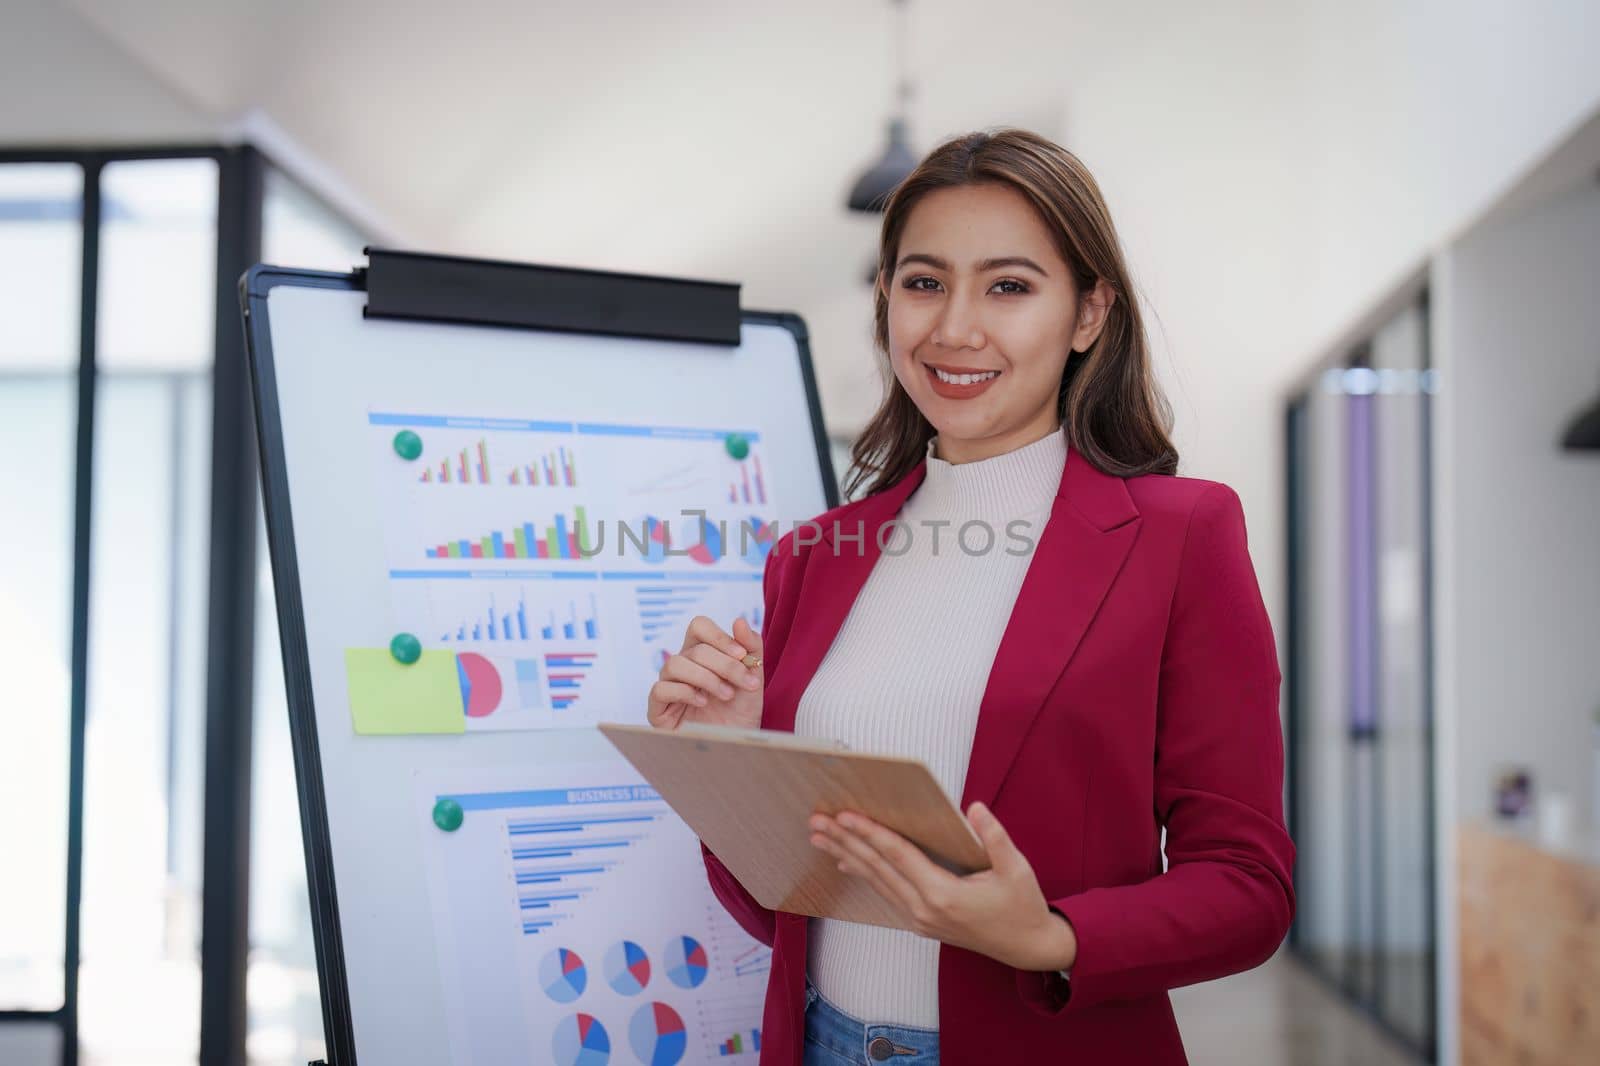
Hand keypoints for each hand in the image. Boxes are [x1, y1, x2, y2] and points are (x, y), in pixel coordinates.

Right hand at [647, 615, 763, 730]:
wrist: (737, 746)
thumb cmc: (741, 712)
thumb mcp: (754, 678)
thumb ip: (751, 648)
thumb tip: (740, 620)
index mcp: (702, 653)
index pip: (699, 627)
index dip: (719, 636)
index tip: (742, 655)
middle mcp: (683, 666)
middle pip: (695, 649)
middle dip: (725, 665)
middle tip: (746, 683)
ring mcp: (669, 685)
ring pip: (674, 664)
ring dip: (706, 678)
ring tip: (727, 695)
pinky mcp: (658, 708)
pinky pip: (661, 689)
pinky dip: (685, 692)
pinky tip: (703, 703)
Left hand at [808, 801, 1076, 972]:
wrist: (1028, 948)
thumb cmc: (1022, 906)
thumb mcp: (1017, 869)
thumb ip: (994, 837)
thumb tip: (974, 807)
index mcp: (944, 895)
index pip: (898, 856)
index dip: (870, 833)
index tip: (845, 815)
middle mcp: (924, 909)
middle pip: (877, 868)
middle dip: (844, 842)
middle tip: (816, 822)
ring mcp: (920, 919)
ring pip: (876, 882)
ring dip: (847, 856)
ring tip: (821, 837)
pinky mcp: (921, 923)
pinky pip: (886, 893)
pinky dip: (865, 874)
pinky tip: (847, 861)